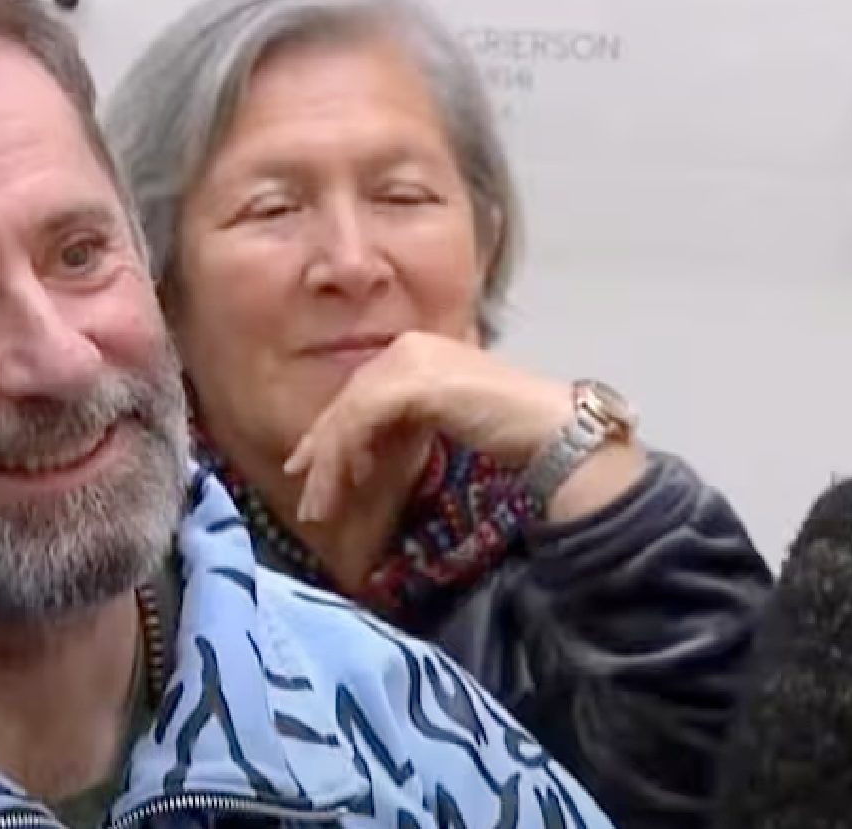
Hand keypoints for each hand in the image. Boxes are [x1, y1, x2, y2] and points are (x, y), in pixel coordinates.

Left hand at [283, 331, 572, 523]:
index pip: (358, 392)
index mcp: (413, 350)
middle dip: (321, 450)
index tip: (310, 467)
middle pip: (347, 401)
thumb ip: (403, 423)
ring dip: (329, 464)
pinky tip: (348, 482)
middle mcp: (406, 347)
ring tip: (319, 504)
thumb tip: (363, 452)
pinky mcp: (414, 381)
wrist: (548, 427)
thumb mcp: (441, 420)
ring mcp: (409, 359)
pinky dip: (347, 454)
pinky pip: (362, 419)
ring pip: (349, 413)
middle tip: (302, 489)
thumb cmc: (505, 428)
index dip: (330, 431)